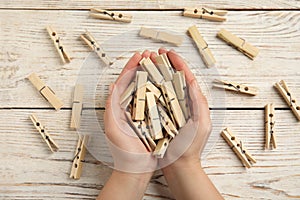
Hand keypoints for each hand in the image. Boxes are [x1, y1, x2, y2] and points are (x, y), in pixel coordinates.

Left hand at [104, 51, 157, 172]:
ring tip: (158, 64)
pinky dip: (161, 91)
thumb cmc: (123, 151)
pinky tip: (167, 83)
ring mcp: (142, 113)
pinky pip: (157, 102)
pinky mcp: (153, 120)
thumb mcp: (113, 128)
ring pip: (147, 90)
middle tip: (150, 55)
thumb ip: (112, 107)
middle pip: (137, 82)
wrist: (136, 169)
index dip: (131, 67)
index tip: (138, 55)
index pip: (124, 82)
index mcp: (119, 107)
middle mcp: (131, 108)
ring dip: (152, 76)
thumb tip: (113, 85)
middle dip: (142, 67)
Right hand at [149, 48, 211, 167]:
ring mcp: (170, 109)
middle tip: (153, 54)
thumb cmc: (191, 148)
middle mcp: (181, 103)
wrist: (180, 166)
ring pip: (162, 87)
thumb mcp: (201, 124)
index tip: (167, 53)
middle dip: (163, 64)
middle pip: (172, 78)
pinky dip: (148, 89)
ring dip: (155, 74)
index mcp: (192, 102)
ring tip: (146, 64)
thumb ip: (199, 103)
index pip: (185, 77)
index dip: (177, 63)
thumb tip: (192, 81)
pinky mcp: (160, 117)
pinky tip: (141, 83)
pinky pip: (154, 100)